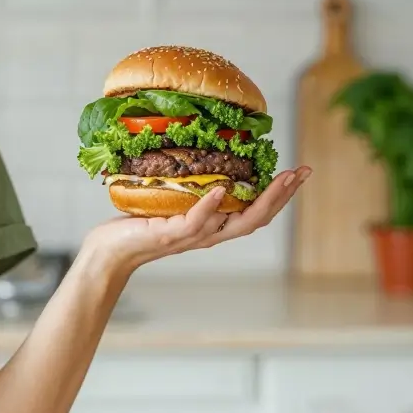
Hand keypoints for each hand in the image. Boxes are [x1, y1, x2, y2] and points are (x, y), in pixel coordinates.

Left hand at [82, 166, 312, 277]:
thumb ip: (194, 190)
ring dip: (259, 199)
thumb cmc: (141, 224)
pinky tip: (221, 189)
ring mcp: (192, 236)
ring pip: (235, 222)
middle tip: (301, 173)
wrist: (112, 250)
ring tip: (278, 178)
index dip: (280, 195)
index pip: (257, 212)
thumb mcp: (174, 202)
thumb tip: (209, 162)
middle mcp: (209, 234)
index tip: (299, 173)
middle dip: (283, 196)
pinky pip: (195, 221)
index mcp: (214, 226)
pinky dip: (210, 206)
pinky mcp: (171, 235)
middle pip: (257, 218)